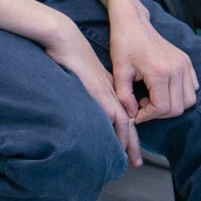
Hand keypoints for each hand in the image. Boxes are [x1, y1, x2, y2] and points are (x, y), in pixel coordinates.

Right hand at [36, 12, 140, 165]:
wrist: (65, 38)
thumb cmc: (68, 53)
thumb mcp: (80, 74)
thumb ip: (85, 88)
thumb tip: (83, 101)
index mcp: (107, 87)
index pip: (121, 114)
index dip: (126, 131)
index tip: (127, 148)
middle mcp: (110, 91)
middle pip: (127, 122)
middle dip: (132, 143)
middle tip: (136, 162)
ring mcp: (106, 92)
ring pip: (124, 123)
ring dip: (128, 142)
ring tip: (130, 159)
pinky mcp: (99, 93)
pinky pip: (115, 117)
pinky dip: (119, 132)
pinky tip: (118, 145)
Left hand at [108, 0, 198, 124]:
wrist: (133, 22)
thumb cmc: (124, 44)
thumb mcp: (119, 71)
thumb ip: (124, 96)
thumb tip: (132, 115)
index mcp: (159, 72)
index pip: (162, 108)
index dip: (148, 116)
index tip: (136, 114)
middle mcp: (176, 69)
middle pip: (177, 108)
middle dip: (159, 113)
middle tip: (143, 106)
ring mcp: (184, 65)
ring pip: (189, 101)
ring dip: (172, 106)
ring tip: (153, 98)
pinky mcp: (186, 62)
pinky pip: (192, 88)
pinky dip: (181, 95)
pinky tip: (162, 90)